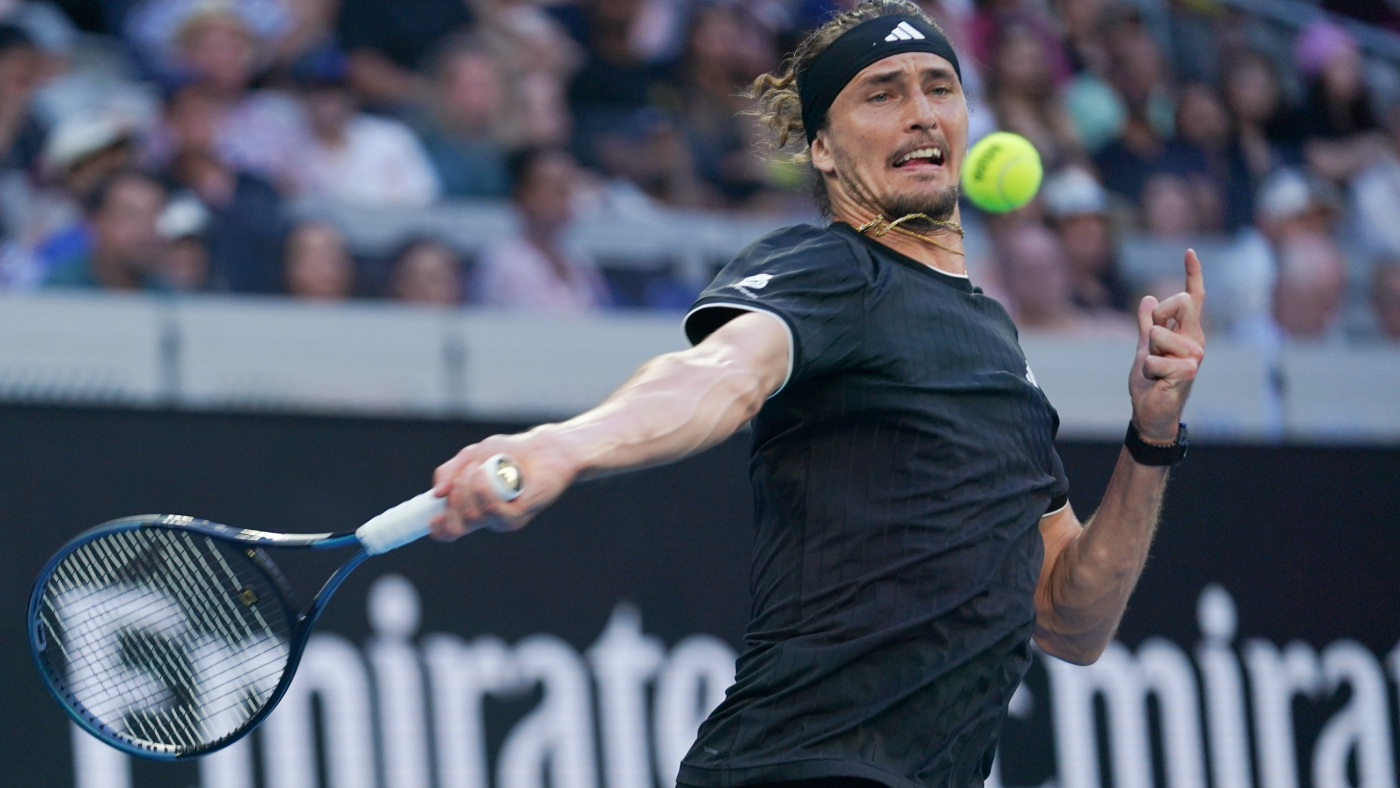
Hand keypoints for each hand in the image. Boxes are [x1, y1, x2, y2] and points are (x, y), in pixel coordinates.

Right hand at [429, 427, 576, 540]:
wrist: (542, 449)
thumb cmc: (510, 452)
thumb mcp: (471, 456)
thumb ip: (449, 471)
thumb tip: (436, 493)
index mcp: (474, 507)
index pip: (451, 531)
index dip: (439, 529)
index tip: (432, 516)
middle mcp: (487, 517)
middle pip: (457, 525)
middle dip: (452, 499)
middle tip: (462, 476)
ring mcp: (503, 518)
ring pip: (473, 516)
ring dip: (469, 488)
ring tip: (479, 468)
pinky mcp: (518, 515)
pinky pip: (493, 510)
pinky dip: (484, 490)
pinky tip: (485, 473)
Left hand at [1129, 249, 1205, 443]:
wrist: (1151, 413)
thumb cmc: (1150, 383)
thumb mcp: (1143, 348)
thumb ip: (1146, 325)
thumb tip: (1146, 299)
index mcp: (1188, 332)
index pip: (1192, 298)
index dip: (1192, 274)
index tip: (1189, 252)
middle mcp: (1196, 340)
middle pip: (1176, 303)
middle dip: (1156, 319)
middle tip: (1153, 346)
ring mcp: (1195, 356)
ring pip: (1158, 332)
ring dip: (1147, 354)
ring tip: (1155, 371)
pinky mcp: (1188, 371)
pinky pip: (1153, 358)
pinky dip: (1147, 370)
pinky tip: (1157, 382)